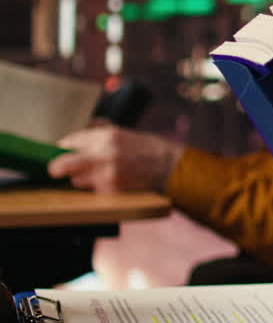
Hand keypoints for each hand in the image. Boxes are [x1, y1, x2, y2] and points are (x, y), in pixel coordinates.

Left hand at [47, 125, 183, 192]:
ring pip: (76, 180)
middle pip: (63, 164)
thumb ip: (96, 133)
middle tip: (55, 169)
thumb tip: (70, 140)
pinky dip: (97, 185)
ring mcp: (107, 174)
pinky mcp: (111, 190)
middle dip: (57, 167)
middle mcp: (104, 154)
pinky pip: (92, 189)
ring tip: (97, 172)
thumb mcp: (121, 132)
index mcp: (107, 136)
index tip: (63, 151)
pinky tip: (111, 179)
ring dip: (81, 177)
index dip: (64, 147)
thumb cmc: (144, 147)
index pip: (69, 142)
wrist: (168, 165)